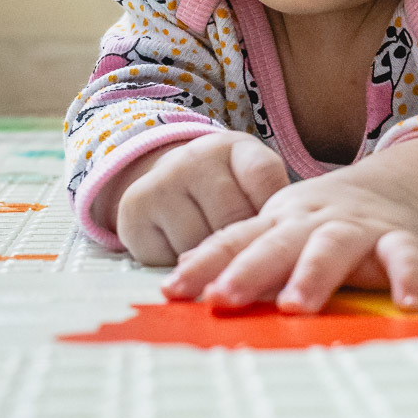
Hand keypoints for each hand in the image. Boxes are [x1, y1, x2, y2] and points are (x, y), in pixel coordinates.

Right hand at [98, 131, 290, 265]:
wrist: (165, 183)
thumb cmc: (224, 193)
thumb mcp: (253, 188)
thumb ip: (273, 210)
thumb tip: (284, 257)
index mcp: (235, 148)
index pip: (264, 177)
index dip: (275, 215)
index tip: (279, 237)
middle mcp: (195, 157)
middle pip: (233, 219)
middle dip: (244, 247)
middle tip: (246, 257)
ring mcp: (161, 182)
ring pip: (200, 245)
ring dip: (212, 263)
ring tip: (214, 254)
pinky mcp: (134, 213)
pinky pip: (168, 260)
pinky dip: (182, 270)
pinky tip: (185, 256)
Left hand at [160, 166, 417, 312]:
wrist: (400, 188)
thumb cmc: (326, 222)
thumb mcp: (280, 230)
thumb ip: (237, 255)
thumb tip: (177, 282)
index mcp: (279, 220)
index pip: (236, 239)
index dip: (206, 264)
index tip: (175, 291)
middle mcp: (314, 221)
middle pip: (278, 242)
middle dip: (249, 270)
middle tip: (224, 298)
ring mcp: (358, 228)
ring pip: (333, 246)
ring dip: (313, 273)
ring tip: (295, 306)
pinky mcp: (402, 238)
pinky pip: (406, 256)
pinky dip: (409, 277)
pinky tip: (409, 304)